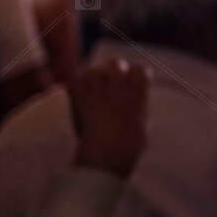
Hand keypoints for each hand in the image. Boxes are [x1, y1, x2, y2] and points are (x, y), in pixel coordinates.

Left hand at [69, 58, 149, 177]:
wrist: (107, 153)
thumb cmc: (128, 146)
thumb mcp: (141, 123)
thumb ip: (135, 107)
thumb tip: (132, 104)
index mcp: (138, 92)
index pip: (139, 69)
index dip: (135, 74)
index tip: (133, 83)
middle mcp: (119, 86)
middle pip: (115, 63)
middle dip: (113, 70)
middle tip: (109, 84)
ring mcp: (99, 90)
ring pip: (93, 70)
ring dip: (92, 78)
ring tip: (91, 90)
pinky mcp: (80, 98)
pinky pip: (75, 80)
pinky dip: (75, 85)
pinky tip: (78, 95)